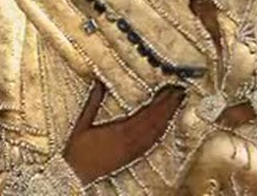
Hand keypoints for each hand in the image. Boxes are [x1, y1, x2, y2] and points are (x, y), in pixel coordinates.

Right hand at [62, 80, 184, 184]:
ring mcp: (133, 150)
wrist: (76, 174)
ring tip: (177, 103)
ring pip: (156, 132)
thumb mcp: (82, 123)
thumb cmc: (78, 150)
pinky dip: (161, 131)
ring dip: (168, 117)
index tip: (169, 88)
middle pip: (156, 121)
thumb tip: (98, 82)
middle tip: (179, 92)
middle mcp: (130, 141)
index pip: (146, 113)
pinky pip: (152, 143)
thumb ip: (93, 102)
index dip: (160, 101)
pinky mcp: (133, 157)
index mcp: (120, 131)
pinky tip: (165, 124)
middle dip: (169, 106)